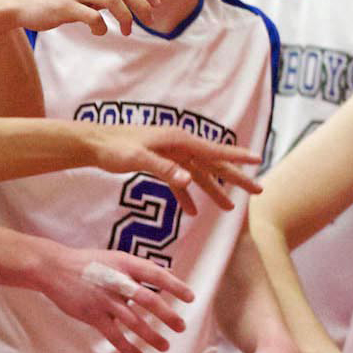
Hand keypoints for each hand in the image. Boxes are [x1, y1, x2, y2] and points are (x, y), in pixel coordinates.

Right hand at [6, 0, 159, 36]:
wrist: (18, 3)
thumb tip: (127, 3)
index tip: (157, 5)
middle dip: (143, 6)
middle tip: (151, 22)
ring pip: (113, 0)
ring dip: (127, 18)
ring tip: (128, 31)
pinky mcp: (64, 6)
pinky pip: (93, 17)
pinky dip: (101, 27)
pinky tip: (99, 32)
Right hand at [42, 250, 193, 352]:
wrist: (53, 268)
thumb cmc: (86, 262)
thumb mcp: (114, 257)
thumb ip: (139, 267)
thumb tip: (167, 272)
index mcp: (124, 264)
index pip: (156, 274)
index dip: (175, 286)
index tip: (190, 297)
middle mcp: (116, 281)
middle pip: (148, 300)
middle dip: (167, 316)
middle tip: (181, 327)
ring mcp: (104, 300)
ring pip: (133, 321)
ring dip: (151, 336)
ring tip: (164, 345)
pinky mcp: (92, 315)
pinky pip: (114, 335)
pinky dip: (127, 347)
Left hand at [86, 125, 260, 216]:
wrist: (93, 144)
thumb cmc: (113, 148)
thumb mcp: (137, 158)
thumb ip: (163, 169)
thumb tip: (188, 179)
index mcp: (178, 140)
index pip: (214, 151)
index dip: (237, 157)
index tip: (259, 160)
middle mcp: (178, 145)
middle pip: (212, 163)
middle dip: (235, 178)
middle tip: (259, 191)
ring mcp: (170, 154)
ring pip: (198, 174)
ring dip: (213, 191)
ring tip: (230, 209)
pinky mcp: (159, 163)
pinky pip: (179, 181)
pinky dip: (186, 195)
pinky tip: (192, 212)